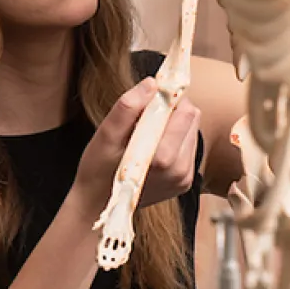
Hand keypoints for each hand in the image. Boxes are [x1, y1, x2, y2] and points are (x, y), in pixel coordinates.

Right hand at [69, 79, 202, 217]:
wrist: (98, 204)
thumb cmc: (97, 170)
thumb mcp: (106, 135)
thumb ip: (128, 108)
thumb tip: (152, 84)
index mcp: (164, 159)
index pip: (186, 112)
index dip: (170, 97)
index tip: (152, 94)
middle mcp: (181, 171)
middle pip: (192, 120)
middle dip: (171, 110)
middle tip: (144, 114)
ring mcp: (185, 178)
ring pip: (191, 131)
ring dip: (172, 124)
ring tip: (145, 131)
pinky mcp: (185, 181)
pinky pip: (187, 146)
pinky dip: (173, 139)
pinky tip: (152, 145)